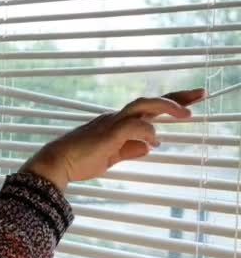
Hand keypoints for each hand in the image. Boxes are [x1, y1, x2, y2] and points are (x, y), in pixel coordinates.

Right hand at [19, 88, 205, 190]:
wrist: (56, 163)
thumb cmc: (79, 160)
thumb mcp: (110, 157)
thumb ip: (129, 150)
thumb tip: (149, 146)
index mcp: (115, 123)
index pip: (146, 111)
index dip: (168, 105)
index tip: (189, 103)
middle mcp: (114, 118)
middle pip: (148, 101)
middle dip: (176, 98)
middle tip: (200, 94)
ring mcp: (110, 123)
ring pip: (142, 106)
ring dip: (166, 107)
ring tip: (185, 114)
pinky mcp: (108, 133)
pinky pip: (134, 126)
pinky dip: (147, 132)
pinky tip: (153, 143)